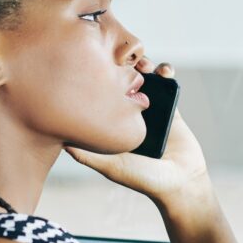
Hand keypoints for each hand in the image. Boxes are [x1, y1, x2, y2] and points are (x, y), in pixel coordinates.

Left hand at [64, 58, 210, 205]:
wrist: (181, 182)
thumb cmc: (145, 179)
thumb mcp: (112, 167)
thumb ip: (89, 156)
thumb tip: (61, 141)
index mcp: (112, 126)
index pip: (99, 97)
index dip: (96, 79)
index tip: (94, 67)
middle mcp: (128, 116)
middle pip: (120, 82)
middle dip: (120, 66)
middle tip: (121, 60)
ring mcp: (149, 109)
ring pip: (142, 78)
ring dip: (143, 64)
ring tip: (144, 63)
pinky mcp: (169, 107)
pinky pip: (166, 83)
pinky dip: (165, 71)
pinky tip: (163, 71)